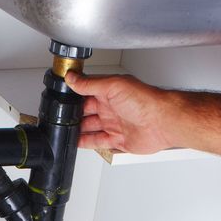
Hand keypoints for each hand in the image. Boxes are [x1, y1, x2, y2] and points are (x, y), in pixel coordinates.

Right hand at [63, 71, 183, 154]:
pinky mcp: (118, 139)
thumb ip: (90, 84)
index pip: (86, 91)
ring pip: (90, 127)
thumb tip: (73, 78)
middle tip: (59, 116)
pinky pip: (98, 142)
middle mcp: (112, 107)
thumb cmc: (145, 101)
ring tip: (63, 130)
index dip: (74, 94)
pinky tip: (77, 142)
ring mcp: (114, 124)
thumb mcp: (113, 86)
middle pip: (86, 111)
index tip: (60, 96)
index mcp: (110, 92)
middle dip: (73, 114)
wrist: (162, 122)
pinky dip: (86, 142)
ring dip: (77, 129)